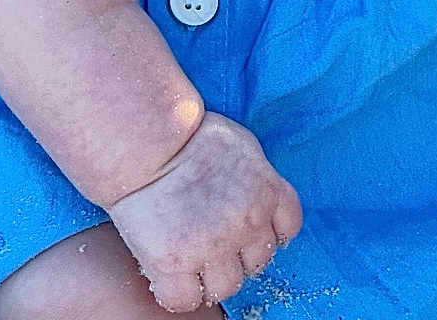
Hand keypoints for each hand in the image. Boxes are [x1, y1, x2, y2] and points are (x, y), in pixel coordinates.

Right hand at [105, 109, 301, 311]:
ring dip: (211, 275)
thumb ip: (260, 179)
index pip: (287, 230)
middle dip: (238, 253)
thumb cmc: (190, 136)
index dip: (266, 232)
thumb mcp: (243, 147)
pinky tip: (171, 272)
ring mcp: (211, 246)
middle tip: (213, 236)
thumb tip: (261, 198)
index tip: (249, 230)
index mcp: (267, 192)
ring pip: (226, 287)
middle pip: (257, 263)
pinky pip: (185, 300)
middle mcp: (246, 224)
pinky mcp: (175, 262)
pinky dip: (179, 293)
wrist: (149, 140)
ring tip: (190, 253)